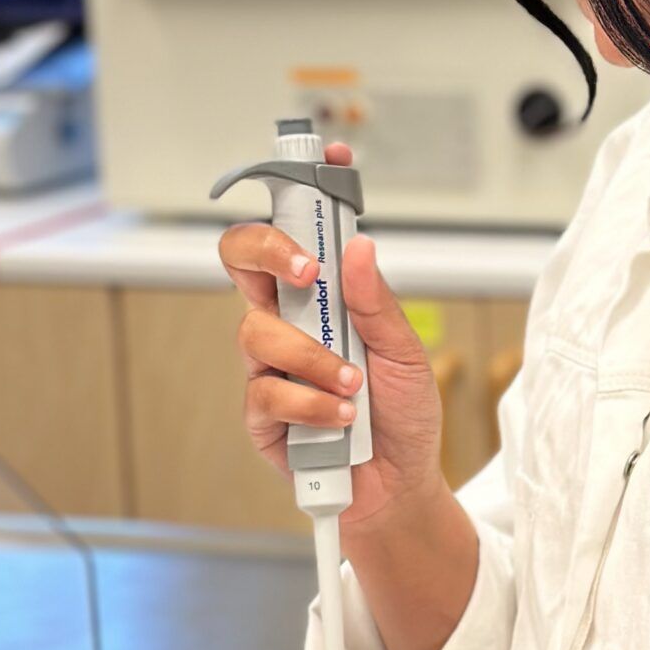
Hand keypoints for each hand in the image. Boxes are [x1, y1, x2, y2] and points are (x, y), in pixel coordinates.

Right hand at [219, 143, 444, 530]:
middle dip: (269, 251)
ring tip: (353, 385)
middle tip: (309, 272)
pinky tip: (340, 419)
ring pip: (257, 332)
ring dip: (313, 357)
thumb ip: (380, 304)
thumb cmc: (403, 417)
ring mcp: (268, 367)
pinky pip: (267, 393)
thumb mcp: (407, 354)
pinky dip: (311, 403)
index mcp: (321, 299)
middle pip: (242, 259)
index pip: (296, 233)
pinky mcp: (261, 415)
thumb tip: (361, 247)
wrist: (399, 487)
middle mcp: (287, 324)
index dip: (300, 191)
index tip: (327, 162)